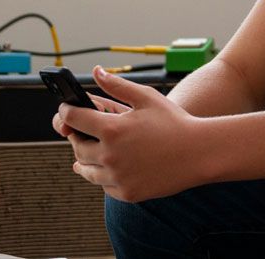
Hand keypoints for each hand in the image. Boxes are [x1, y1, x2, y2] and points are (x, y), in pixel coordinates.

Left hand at [59, 66, 205, 202]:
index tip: (66, 110)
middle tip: (80, 131)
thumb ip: (117, 85)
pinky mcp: (127, 193)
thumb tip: (97, 71)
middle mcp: (110, 156)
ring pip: (86, 170)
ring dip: (85, 159)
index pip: (72, 119)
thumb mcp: (145, 97)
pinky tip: (109, 167)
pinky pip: (104, 185)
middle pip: (77, 146)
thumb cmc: (174, 122)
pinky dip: (103, 175)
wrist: (199, 153)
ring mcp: (118, 177)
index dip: (66, 112)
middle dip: (76, 136)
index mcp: (112, 129)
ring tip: (89, 151)